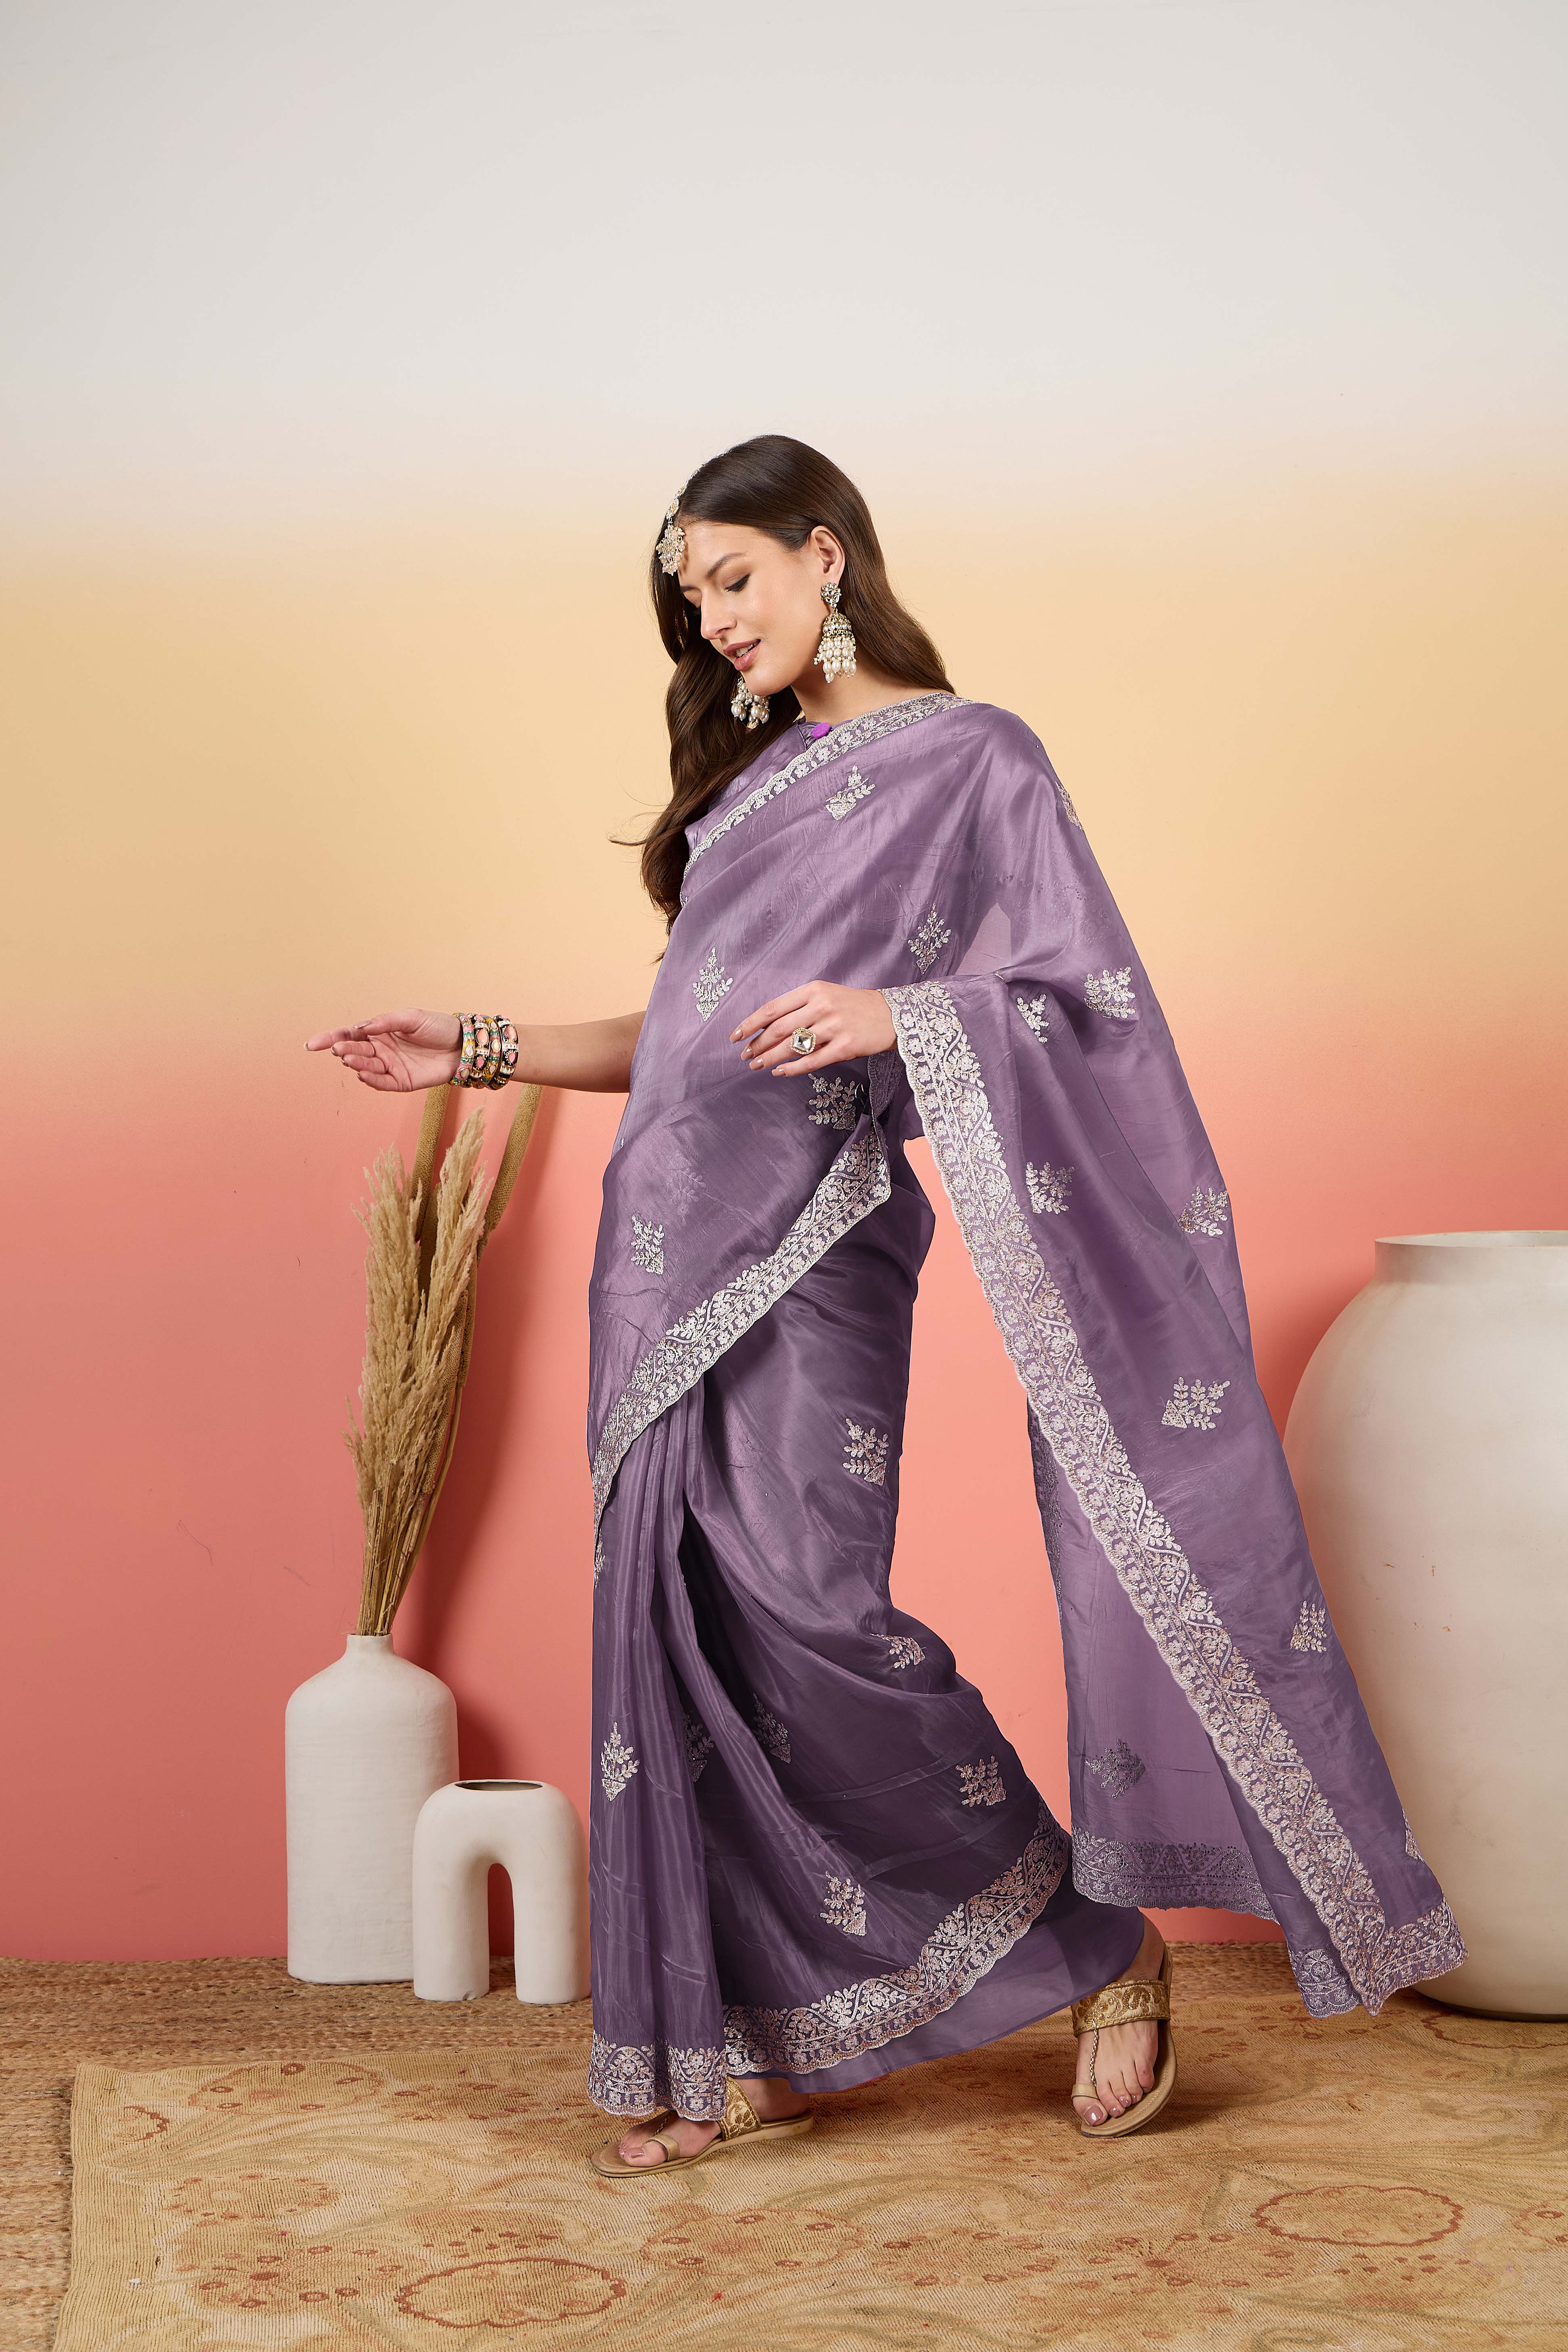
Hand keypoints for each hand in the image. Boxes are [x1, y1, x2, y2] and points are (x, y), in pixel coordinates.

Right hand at [305, 1008, 461, 1092]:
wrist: (463, 1045)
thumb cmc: (437, 1027)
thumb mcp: (412, 1018)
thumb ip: (387, 1022)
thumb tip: (362, 1026)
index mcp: (379, 1032)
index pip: (350, 1035)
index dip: (330, 1039)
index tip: (312, 1044)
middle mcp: (381, 1050)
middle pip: (356, 1050)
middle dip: (345, 1049)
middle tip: (339, 1049)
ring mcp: (390, 1067)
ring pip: (367, 1067)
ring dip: (357, 1063)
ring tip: (349, 1059)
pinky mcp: (401, 1082)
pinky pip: (383, 1083)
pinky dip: (372, 1080)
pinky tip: (363, 1075)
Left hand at [730, 982, 895, 1075]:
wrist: (892, 1015)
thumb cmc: (853, 1006)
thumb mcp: (825, 995)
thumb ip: (798, 1007)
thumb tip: (766, 1027)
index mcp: (813, 990)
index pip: (773, 1008)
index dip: (750, 1024)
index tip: (735, 1036)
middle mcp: (822, 1006)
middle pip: (779, 1029)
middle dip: (757, 1044)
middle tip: (745, 1055)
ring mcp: (835, 1027)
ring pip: (793, 1046)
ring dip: (770, 1058)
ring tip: (756, 1065)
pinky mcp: (846, 1046)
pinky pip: (812, 1061)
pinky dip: (792, 1068)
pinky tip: (780, 1072)